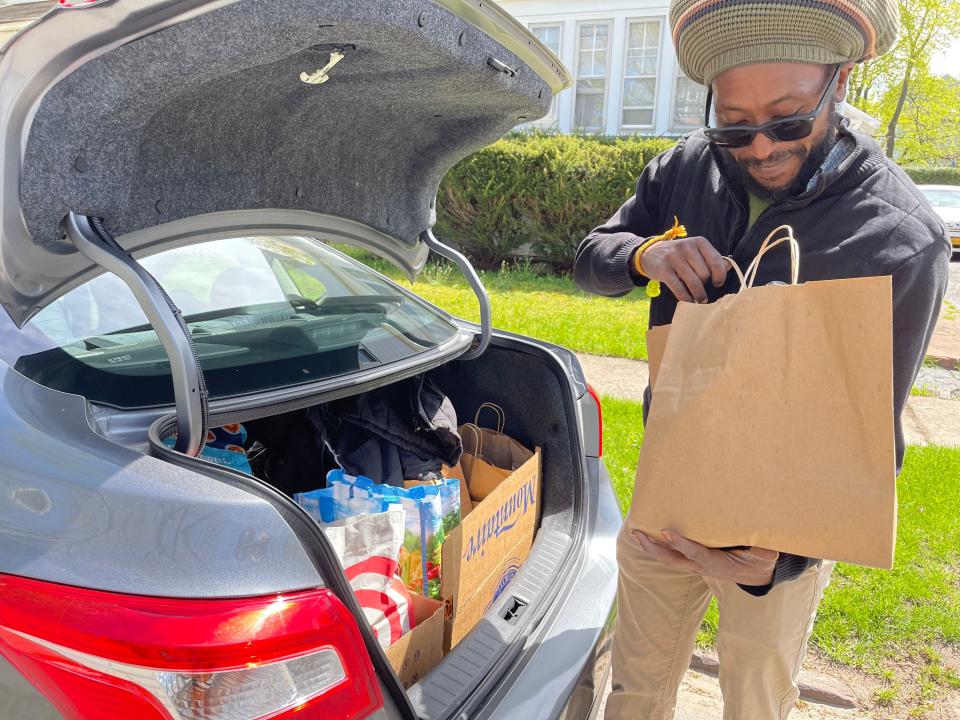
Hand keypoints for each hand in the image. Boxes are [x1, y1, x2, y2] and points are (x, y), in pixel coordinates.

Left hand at [633, 529, 778, 585]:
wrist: (756, 575)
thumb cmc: (760, 560)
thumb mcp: (765, 554)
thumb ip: (762, 549)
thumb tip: (764, 542)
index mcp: (716, 562)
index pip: (695, 553)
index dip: (681, 544)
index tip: (666, 531)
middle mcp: (701, 566)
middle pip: (671, 560)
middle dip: (652, 547)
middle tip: (636, 533)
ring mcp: (695, 566)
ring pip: (668, 559)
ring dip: (651, 547)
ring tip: (635, 532)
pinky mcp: (694, 562)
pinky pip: (673, 555)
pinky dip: (659, 547)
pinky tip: (649, 534)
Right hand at [637, 237, 728, 303]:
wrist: (650, 253)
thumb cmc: (678, 255)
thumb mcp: (694, 251)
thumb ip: (710, 258)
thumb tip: (729, 267)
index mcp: (699, 242)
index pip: (716, 261)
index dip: (720, 276)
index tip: (717, 283)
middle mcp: (687, 247)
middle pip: (705, 273)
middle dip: (705, 285)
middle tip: (702, 289)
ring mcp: (674, 258)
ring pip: (694, 282)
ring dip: (698, 295)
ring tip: (700, 300)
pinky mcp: (664, 270)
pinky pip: (679, 289)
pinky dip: (686, 298)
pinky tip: (689, 301)